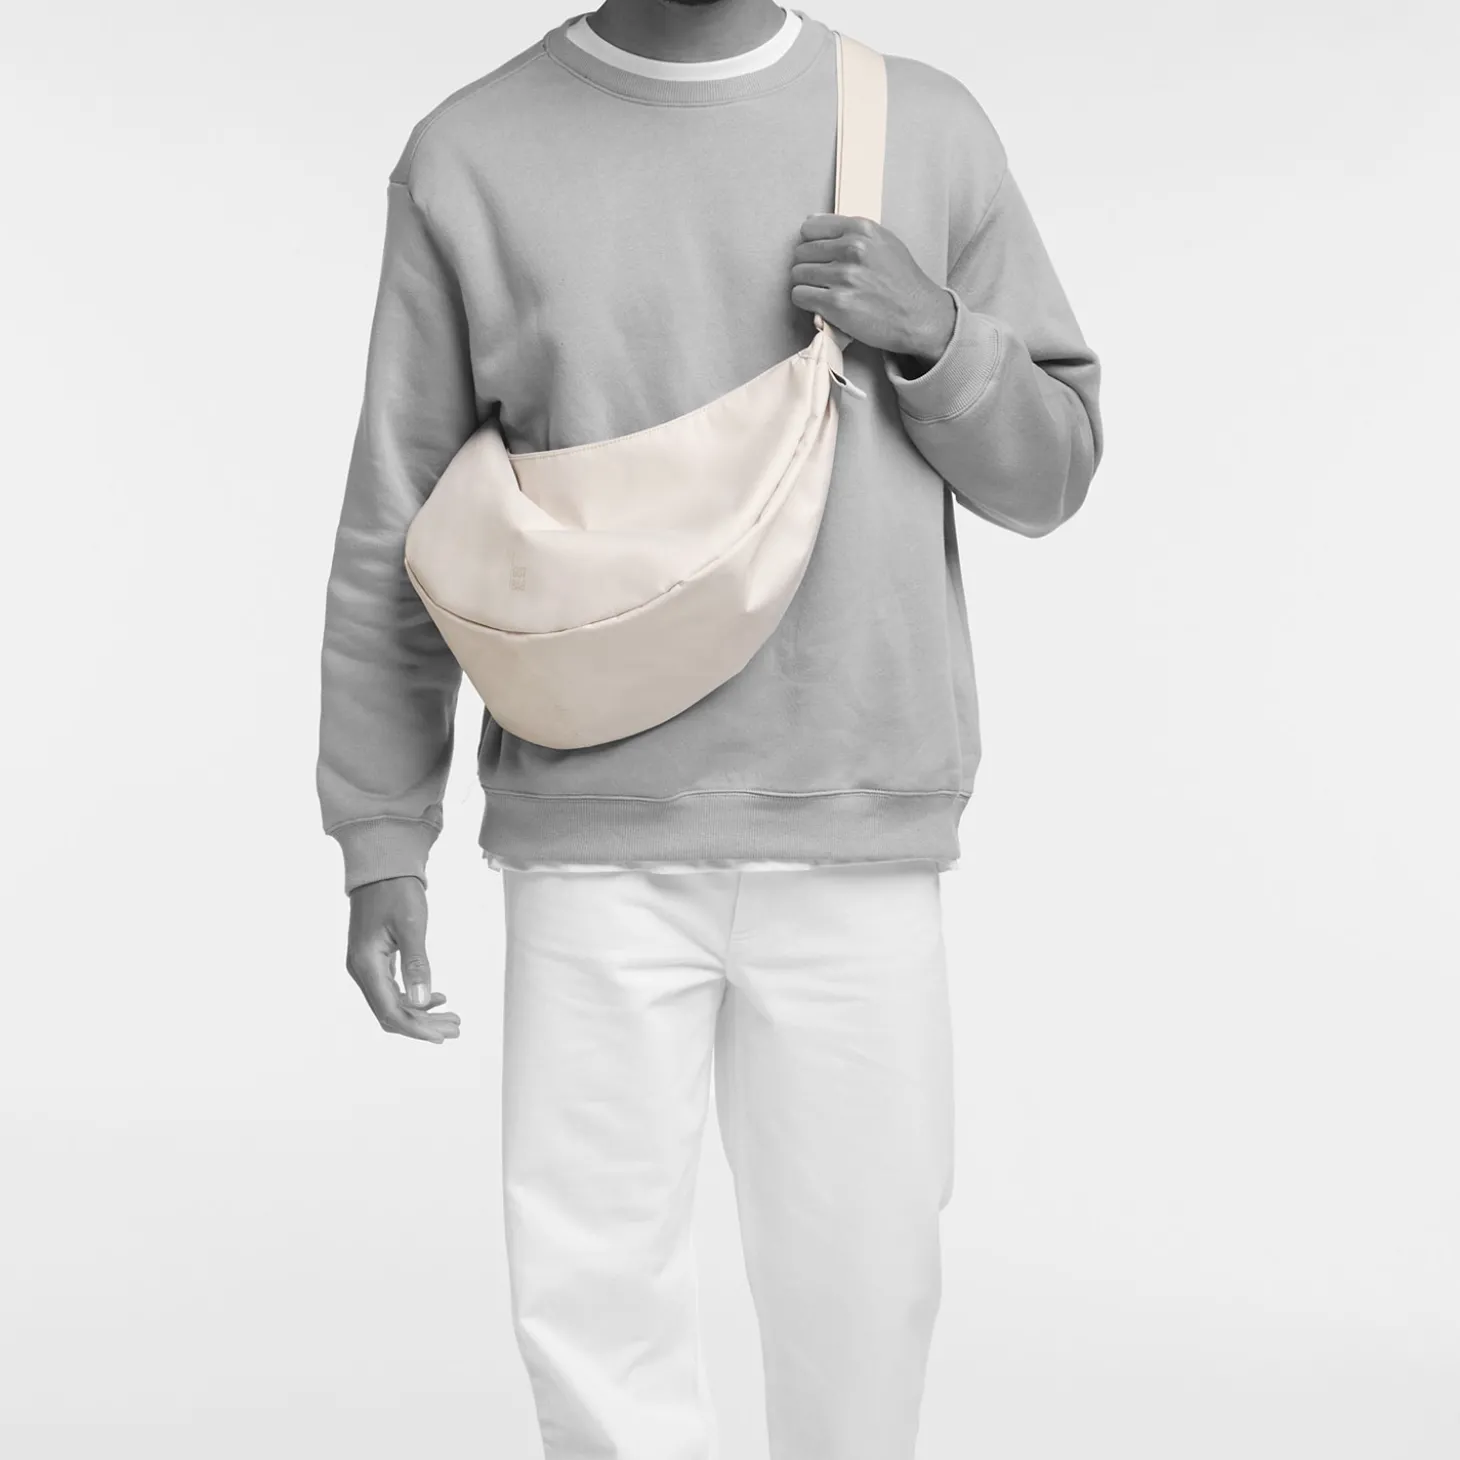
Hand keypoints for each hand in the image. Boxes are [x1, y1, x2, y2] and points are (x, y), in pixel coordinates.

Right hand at [345, 876, 459, 1042]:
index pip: (389, 1011)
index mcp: (366, 964)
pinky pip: (391, 990)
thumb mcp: (412, 925)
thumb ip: (416, 964)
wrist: (382, 867)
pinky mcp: (373, 960)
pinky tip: (436, 997)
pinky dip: (414, 998)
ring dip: (421, 1014)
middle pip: (390, 1013)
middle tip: (456, 1028)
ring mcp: (365, 966)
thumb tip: (421, 1002)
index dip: (416, 1028)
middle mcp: (361, 970)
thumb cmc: (397, 891)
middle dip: (423, 1025)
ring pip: (391, 1004)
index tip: (442, 1036)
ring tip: (452, 1018)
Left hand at [791, 214, 955, 365]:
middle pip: (801, 252)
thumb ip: (853, 233)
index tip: (818, 257)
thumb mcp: (884, 242)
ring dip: (806, 286)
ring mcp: (844, 276)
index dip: (811, 244)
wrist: (919, 315)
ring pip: (798, 274)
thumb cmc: (902, 282)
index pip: (811, 228)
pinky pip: (800, 296)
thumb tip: (813, 224)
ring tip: (822, 293)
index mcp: (862, 229)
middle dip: (807, 266)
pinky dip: (806, 302)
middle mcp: (852, 248)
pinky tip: (821, 305)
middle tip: (821, 280)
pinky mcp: (837, 303)